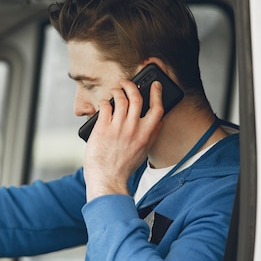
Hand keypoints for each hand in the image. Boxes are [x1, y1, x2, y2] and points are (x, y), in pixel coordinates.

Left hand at [83, 80, 163, 200]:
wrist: (107, 178)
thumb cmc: (124, 167)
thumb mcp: (144, 151)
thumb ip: (151, 135)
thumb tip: (158, 121)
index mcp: (146, 134)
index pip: (157, 108)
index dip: (157, 93)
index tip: (155, 85)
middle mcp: (134, 129)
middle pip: (136, 98)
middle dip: (132, 86)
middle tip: (127, 83)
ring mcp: (118, 127)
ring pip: (120, 99)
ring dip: (117, 91)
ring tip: (115, 91)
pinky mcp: (103, 128)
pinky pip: (106, 106)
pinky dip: (105, 101)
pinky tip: (105, 102)